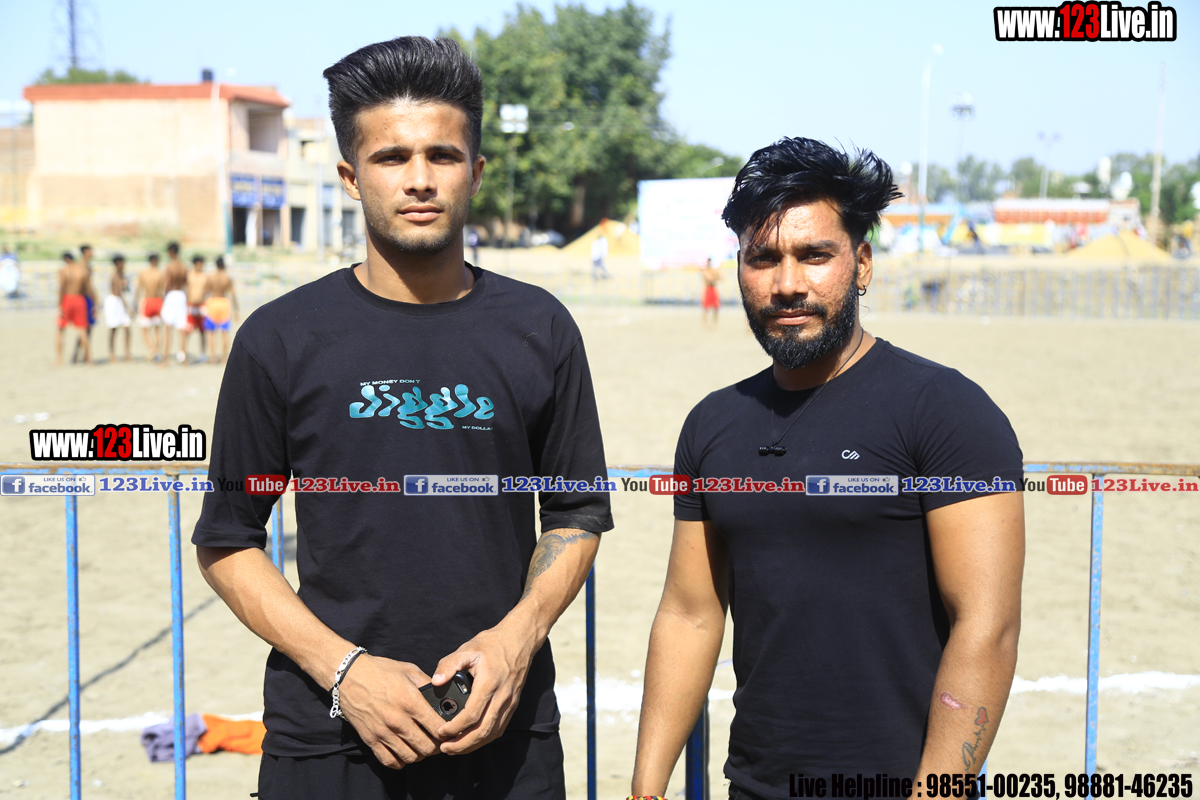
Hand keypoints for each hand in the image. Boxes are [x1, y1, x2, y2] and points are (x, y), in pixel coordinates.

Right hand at [335, 654, 445, 768]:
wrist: (349, 675)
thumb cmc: (380, 671)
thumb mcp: (409, 670)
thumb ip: (427, 684)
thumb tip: (442, 696)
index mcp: (411, 702)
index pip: (437, 727)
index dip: (447, 732)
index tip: (449, 730)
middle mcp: (398, 721)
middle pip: (426, 747)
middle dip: (436, 746)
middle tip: (438, 741)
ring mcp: (383, 733)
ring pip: (411, 757)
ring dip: (420, 754)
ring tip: (422, 746)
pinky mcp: (371, 740)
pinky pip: (390, 761)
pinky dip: (400, 761)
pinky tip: (404, 752)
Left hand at [431, 620, 538, 754]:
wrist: (519, 640)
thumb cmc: (492, 644)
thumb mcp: (468, 649)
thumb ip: (449, 664)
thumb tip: (435, 682)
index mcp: (489, 683)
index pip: (472, 714)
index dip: (455, 728)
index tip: (440, 732)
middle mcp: (502, 696)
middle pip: (482, 731)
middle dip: (462, 744)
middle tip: (444, 748)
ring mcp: (509, 703)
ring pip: (492, 733)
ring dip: (473, 745)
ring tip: (454, 748)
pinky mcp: (512, 705)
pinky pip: (499, 728)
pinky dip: (484, 738)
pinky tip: (471, 740)